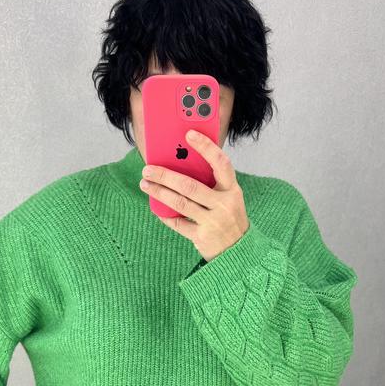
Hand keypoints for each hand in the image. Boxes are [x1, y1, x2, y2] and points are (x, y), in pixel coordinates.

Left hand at [139, 129, 249, 260]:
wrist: (239, 251)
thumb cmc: (229, 218)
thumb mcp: (228, 198)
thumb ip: (212, 184)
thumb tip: (181, 163)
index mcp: (232, 190)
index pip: (220, 163)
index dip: (206, 147)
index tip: (189, 134)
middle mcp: (224, 204)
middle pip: (190, 186)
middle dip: (165, 176)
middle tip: (147, 169)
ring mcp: (213, 221)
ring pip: (180, 203)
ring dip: (159, 192)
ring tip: (145, 184)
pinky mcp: (202, 237)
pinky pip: (178, 223)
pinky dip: (165, 215)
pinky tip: (156, 208)